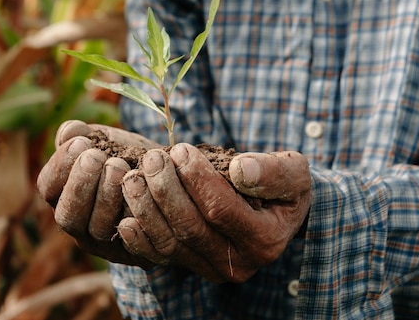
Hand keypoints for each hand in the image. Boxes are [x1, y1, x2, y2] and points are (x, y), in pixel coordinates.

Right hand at [36, 120, 159, 267]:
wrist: (165, 178)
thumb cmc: (126, 156)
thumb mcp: (104, 141)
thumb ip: (84, 135)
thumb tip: (70, 131)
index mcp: (64, 196)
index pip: (49, 187)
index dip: (61, 166)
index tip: (81, 144)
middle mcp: (79, 225)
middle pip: (69, 215)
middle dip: (81, 184)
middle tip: (98, 158)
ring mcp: (104, 242)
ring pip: (98, 229)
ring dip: (107, 198)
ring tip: (121, 168)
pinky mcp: (133, 252)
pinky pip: (131, 242)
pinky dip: (135, 219)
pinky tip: (141, 192)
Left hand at [117, 143, 311, 282]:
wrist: (276, 209)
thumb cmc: (283, 185)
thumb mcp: (294, 172)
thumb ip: (275, 172)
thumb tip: (241, 170)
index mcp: (265, 240)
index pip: (220, 209)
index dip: (196, 179)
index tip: (182, 149)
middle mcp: (238, 264)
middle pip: (190, 228)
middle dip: (165, 190)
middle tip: (152, 158)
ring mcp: (212, 268)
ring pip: (170, 243)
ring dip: (146, 210)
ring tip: (133, 177)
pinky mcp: (192, 266)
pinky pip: (160, 257)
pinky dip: (139, 240)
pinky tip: (125, 217)